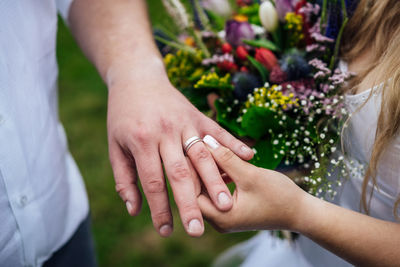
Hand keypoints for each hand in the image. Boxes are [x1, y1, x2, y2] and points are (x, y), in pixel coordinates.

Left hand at [107, 72, 253, 236]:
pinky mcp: (198, 115)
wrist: (137, 78)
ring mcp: (185, 122)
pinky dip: (233, 144)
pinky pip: (218, 131)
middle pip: (181, 173)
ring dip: (215, 181)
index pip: (153, 182)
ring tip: (227, 205)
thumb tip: (134, 211)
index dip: (159, 209)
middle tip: (197, 230)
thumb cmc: (123, 116)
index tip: (166, 231)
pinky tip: (248, 157)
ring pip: (203, 155)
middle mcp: (165, 132)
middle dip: (189, 204)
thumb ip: (124, 179)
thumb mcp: (115, 146)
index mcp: (142, 141)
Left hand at [198, 135, 306, 232]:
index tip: (187, 147)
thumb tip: (205, 140)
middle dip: (197, 168)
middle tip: (192, 144)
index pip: (191, 192)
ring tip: (206, 147)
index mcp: (220, 217)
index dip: (188, 169)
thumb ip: (226, 158)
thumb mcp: (250, 174)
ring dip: (209, 169)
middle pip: (197, 190)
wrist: (301, 213)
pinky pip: (217, 189)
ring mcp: (224, 214)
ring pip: (208, 189)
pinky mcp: (231, 208)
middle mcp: (218, 220)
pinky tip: (221, 158)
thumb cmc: (279, 196)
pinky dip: (219, 175)